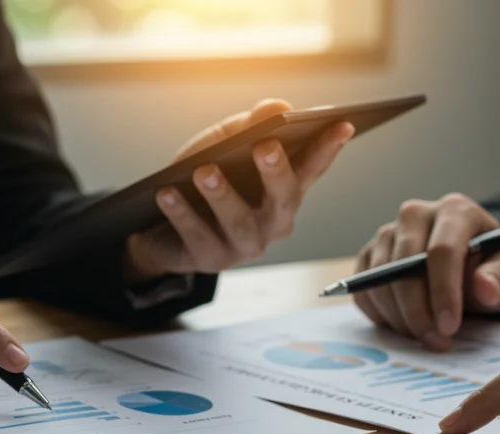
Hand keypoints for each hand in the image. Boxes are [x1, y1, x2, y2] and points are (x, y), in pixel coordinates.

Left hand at [123, 99, 354, 281]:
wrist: (157, 225)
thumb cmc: (198, 179)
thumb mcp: (221, 146)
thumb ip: (249, 126)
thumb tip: (278, 107)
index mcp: (283, 191)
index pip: (311, 168)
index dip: (328, 148)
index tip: (342, 124)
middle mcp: (273, 222)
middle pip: (284, 199)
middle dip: (277, 172)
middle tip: (265, 146)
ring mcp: (244, 245)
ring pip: (241, 223)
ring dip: (223, 196)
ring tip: (204, 171)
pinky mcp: (211, 260)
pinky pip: (198, 237)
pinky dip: (182, 213)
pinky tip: (167, 193)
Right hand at [353, 193, 499, 350]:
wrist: (470, 266)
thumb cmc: (491, 269)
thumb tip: (486, 290)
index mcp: (455, 210)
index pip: (441, 251)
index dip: (443, 293)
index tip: (449, 328)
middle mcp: (415, 214)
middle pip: (403, 267)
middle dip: (418, 312)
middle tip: (437, 342)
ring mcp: (387, 234)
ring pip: (379, 282)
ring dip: (400, 318)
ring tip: (426, 336)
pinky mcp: (369, 256)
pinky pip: (363, 291)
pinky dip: (381, 315)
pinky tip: (407, 325)